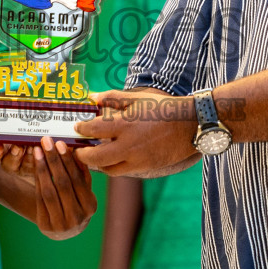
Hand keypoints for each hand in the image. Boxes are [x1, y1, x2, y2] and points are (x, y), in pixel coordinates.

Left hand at [0, 137, 98, 239]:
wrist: (65, 230)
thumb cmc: (76, 204)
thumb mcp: (83, 190)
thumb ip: (81, 173)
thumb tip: (76, 149)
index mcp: (90, 207)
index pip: (77, 179)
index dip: (67, 161)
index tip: (60, 143)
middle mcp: (77, 217)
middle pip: (62, 183)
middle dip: (53, 160)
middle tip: (46, 141)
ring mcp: (61, 224)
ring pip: (49, 191)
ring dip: (42, 168)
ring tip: (37, 151)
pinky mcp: (45, 226)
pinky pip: (40, 198)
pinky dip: (37, 180)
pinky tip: (35, 166)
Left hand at [75, 90, 199, 177]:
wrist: (190, 125)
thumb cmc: (163, 108)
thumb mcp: (137, 98)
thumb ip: (113, 98)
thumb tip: (92, 97)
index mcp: (125, 124)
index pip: (94, 129)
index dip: (82, 129)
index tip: (77, 127)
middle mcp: (129, 145)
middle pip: (96, 157)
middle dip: (82, 155)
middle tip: (78, 150)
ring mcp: (138, 159)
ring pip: (108, 169)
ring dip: (96, 164)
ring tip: (91, 156)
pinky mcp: (146, 167)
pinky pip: (122, 171)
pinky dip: (112, 167)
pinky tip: (109, 160)